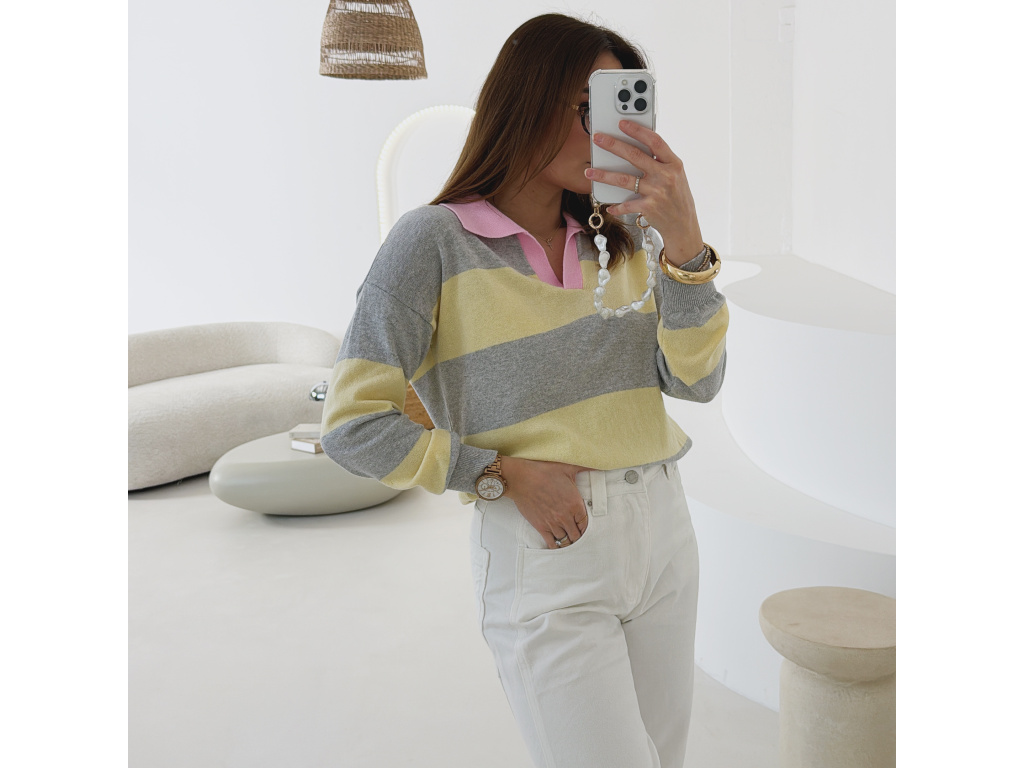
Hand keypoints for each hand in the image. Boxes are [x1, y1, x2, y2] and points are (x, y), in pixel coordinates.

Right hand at [501, 457, 590, 548]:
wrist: (522, 478)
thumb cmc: (544, 472)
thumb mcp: (567, 468)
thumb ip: (585, 468)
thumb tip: (600, 466)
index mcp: (575, 504)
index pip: (586, 523)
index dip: (586, 527)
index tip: (583, 527)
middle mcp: (566, 516)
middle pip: (577, 535)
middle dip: (578, 535)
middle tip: (576, 534)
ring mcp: (553, 523)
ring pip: (565, 540)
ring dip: (568, 540)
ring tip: (568, 539)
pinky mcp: (541, 527)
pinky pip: (552, 543)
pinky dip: (556, 546)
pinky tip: (557, 545)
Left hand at [585, 120, 705, 265]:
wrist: (684, 225)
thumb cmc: (677, 197)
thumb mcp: (676, 175)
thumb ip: (660, 161)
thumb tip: (638, 146)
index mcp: (673, 163)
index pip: (654, 141)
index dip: (637, 130)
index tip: (622, 123)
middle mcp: (665, 175)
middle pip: (635, 155)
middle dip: (613, 145)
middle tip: (597, 138)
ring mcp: (656, 191)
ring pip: (624, 180)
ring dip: (604, 175)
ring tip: (589, 172)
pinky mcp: (649, 207)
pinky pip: (626, 204)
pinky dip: (616, 206)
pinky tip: (608, 206)